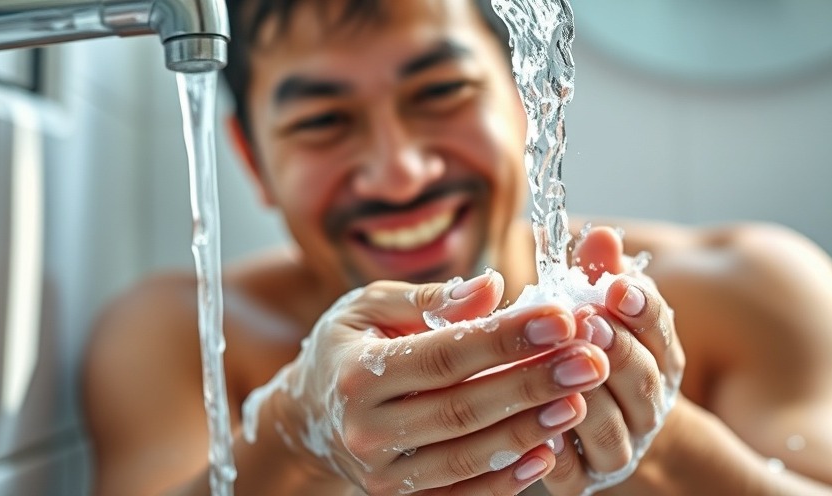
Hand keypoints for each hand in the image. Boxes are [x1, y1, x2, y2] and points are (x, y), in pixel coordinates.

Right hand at [244, 271, 610, 494]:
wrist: (313, 411)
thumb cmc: (348, 346)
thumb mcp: (370, 307)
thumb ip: (428, 300)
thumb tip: (492, 287)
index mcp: (357, 373)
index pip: (444, 355)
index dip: (506, 338)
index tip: (561, 317)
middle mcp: (366, 428)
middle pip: (463, 408)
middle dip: (532, 383)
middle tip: (589, 359)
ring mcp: (383, 472)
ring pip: (467, 455)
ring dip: (528, 429)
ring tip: (578, 400)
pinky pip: (461, 493)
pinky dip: (507, 478)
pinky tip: (548, 448)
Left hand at [541, 226, 685, 494]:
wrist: (608, 442)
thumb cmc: (598, 362)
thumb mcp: (605, 316)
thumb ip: (600, 276)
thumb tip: (598, 234)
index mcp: (657, 362)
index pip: (661, 334)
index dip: (642, 310)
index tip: (616, 287)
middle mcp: (646, 409)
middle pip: (644, 383)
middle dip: (617, 350)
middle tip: (587, 322)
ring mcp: (618, 450)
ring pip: (611, 430)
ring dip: (585, 398)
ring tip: (557, 369)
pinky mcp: (582, 482)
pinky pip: (570, 472)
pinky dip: (552, 451)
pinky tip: (531, 425)